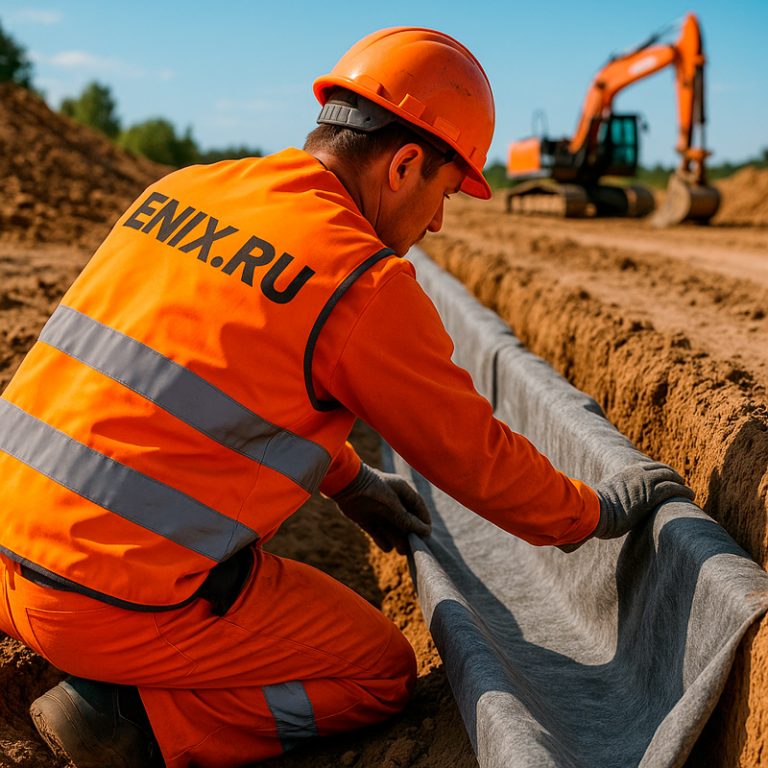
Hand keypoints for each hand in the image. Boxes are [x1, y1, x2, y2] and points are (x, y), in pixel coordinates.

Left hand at [333, 463, 430, 553]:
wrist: (345, 484)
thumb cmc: (373, 489)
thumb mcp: (393, 504)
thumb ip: (407, 519)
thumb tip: (425, 532)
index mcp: (401, 490)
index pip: (417, 506)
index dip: (423, 520)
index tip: (427, 533)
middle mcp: (391, 501)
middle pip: (405, 521)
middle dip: (409, 534)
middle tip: (413, 546)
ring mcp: (378, 511)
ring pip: (392, 528)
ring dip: (397, 539)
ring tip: (401, 550)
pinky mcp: (366, 520)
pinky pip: (378, 533)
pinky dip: (382, 541)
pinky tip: (386, 546)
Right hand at [559, 462, 693, 551]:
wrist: (593, 513)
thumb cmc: (591, 514)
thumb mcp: (597, 504)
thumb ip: (599, 505)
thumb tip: (587, 519)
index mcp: (622, 474)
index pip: (645, 467)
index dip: (656, 472)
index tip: (663, 478)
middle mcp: (634, 474)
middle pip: (660, 469)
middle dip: (671, 474)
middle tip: (680, 482)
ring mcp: (644, 482)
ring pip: (670, 476)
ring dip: (681, 482)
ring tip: (689, 491)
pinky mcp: (652, 494)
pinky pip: (673, 488)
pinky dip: (684, 490)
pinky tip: (691, 496)